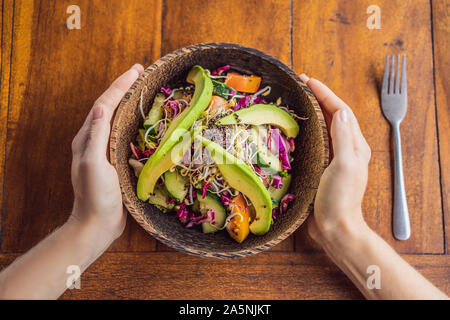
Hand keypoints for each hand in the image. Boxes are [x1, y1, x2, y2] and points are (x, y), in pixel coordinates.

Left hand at [70, 64, 143, 241]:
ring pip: (118, 119)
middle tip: (141, 73)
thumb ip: (96, 136)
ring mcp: (105, 150)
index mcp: (87, 139)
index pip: (104, 104)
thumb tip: (101, 106)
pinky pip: (125, 133)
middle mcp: (95, 141)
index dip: (119, 86)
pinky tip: (144, 120)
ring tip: (144, 89)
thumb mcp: (94, 164)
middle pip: (110, 107)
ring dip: (130, 101)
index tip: (136, 70)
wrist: (98, 224)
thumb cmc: (96, 196)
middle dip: (124, 88)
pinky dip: (134, 120)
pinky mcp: (115, 160)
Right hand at [299, 74, 371, 242]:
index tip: (307, 80)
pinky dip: (306, 130)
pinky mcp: (322, 168)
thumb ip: (344, 138)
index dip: (324, 93)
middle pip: (332, 115)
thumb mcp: (344, 165)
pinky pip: (315, 142)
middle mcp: (346, 149)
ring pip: (323, 127)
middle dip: (317, 98)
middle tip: (298, 86)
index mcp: (354, 145)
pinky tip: (293, 130)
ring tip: (295, 102)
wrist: (335, 228)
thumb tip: (340, 110)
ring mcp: (334, 159)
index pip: (340, 110)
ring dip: (311, 112)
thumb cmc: (340, 199)